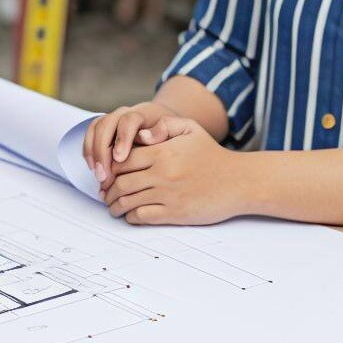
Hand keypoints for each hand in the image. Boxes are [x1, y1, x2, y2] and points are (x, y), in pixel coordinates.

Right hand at [83, 100, 178, 181]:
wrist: (166, 129)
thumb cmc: (172, 137)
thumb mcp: (177, 132)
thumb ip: (165, 132)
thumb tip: (145, 138)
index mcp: (144, 113)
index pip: (129, 120)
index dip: (122, 139)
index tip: (120, 159)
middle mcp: (125, 113)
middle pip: (106, 124)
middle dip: (101, 151)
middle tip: (104, 176)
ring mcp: (113, 120)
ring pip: (95, 129)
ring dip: (93, 153)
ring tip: (99, 177)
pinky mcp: (105, 129)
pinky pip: (90, 135)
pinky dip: (89, 152)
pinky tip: (95, 170)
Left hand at [99, 116, 247, 225]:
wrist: (239, 181)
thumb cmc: (212, 154)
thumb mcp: (191, 129)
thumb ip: (164, 125)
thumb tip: (140, 135)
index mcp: (162, 152)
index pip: (122, 160)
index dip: (109, 167)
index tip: (106, 172)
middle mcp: (162, 174)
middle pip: (121, 182)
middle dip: (108, 188)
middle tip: (104, 192)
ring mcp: (168, 195)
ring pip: (128, 201)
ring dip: (115, 205)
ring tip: (112, 206)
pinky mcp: (175, 213)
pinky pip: (143, 217)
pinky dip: (131, 217)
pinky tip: (130, 215)